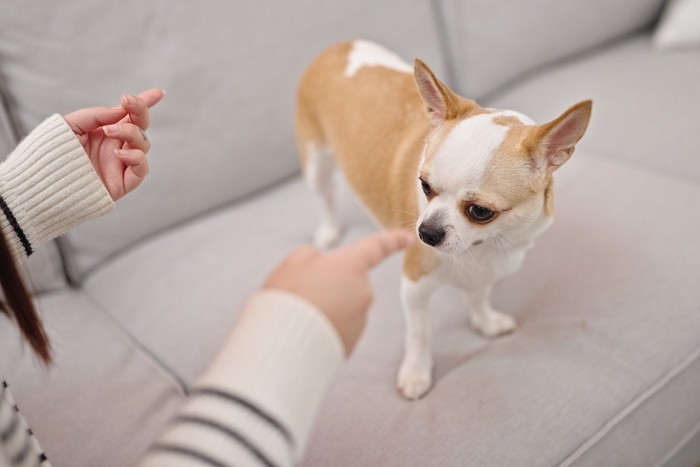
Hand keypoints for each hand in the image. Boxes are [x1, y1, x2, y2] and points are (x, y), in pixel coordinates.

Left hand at [63, 88, 164, 199]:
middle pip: (140, 126)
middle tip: (128, 103)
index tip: (158, 93)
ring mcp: (121, 163)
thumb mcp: (69, 125)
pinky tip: (118, 154)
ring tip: (109, 131)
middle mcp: (116, 146)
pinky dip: (136, 158)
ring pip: (143, 143)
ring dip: (130, 132)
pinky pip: (141, 168)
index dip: (144, 103)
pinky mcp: (123, 182)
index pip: (129, 115)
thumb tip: (120, 111)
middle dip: (140, 111)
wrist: (44, 185)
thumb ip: (95, 115)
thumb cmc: (52, 154)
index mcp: (104, 131)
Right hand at [263, 229, 414, 354]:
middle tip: (301, 293)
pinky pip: (339, 329)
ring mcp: (360, 319)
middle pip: (348, 282)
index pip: (377, 247)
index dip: (392, 240)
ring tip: (299, 314)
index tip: (407, 238)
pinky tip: (305, 330)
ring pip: (343, 307)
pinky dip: (326, 328)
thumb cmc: (289, 297)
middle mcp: (363, 292)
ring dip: (327, 308)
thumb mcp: (293, 264)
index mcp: (351, 266)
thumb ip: (312, 257)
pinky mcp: (352, 343)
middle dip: (330, 285)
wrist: (285, 343)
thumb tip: (320, 268)